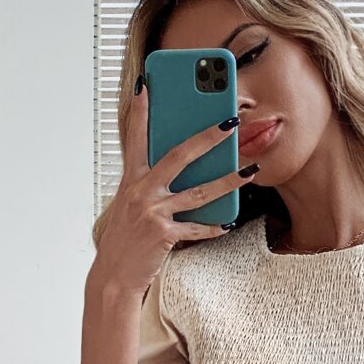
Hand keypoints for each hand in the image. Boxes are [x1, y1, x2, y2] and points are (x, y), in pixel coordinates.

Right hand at [93, 76, 257, 298]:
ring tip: (249, 171)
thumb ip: (151, 185)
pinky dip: (214, 226)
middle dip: (208, 137)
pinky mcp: (163, 235)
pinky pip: (197, 227)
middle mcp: (141, 192)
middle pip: (179, 156)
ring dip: (227, 181)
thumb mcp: (131, 207)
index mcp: (131, 181)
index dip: (140, 112)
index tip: (146, 85)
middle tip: (230, 122)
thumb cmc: (125, 241)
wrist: (113, 277)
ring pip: (198, 192)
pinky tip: (228, 222)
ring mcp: (152, 213)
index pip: (135, 139)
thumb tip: (180, 169)